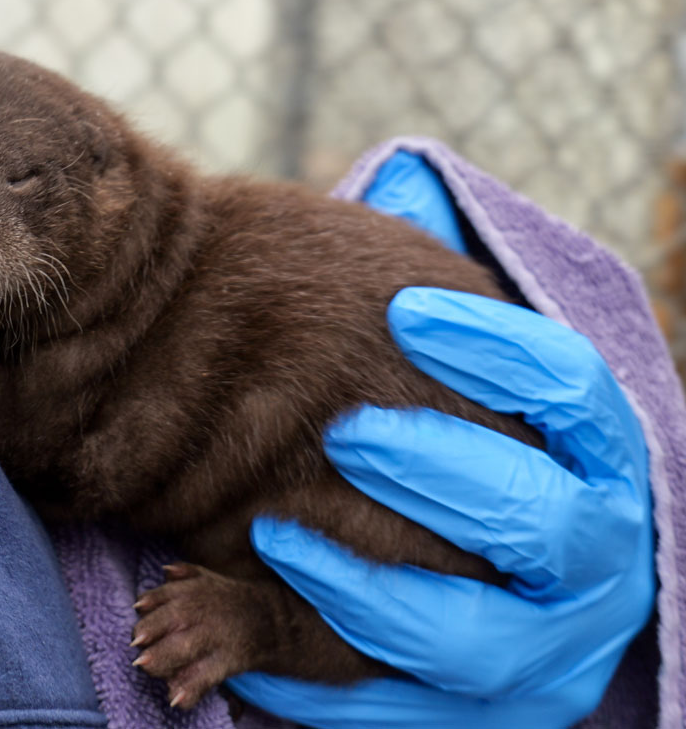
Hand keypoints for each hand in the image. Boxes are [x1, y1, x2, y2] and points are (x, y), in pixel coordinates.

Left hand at [228, 151, 653, 727]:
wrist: (467, 555)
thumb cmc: (456, 434)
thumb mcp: (463, 359)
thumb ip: (441, 285)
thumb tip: (402, 177)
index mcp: (598, 457)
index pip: (572, 393)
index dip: (496, 351)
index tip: (404, 310)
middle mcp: (590, 556)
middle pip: (536, 522)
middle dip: (439, 473)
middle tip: (345, 431)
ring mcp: (541, 646)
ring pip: (472, 638)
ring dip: (373, 587)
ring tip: (274, 532)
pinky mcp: (478, 710)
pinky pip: (407, 714)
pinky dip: (332, 688)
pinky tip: (256, 644)